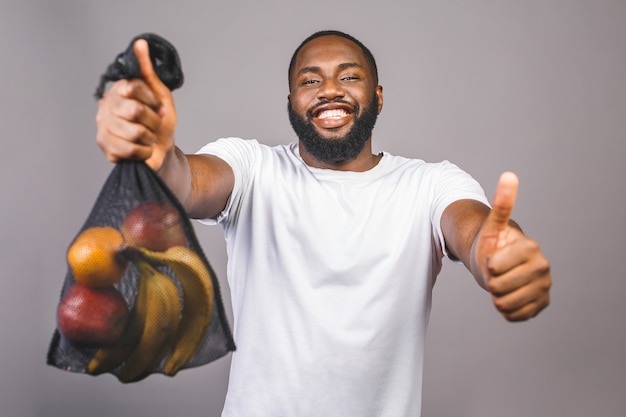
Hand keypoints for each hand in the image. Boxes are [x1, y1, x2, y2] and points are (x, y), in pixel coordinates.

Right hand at [96, 39, 176, 169]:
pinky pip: (132, 150)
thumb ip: (148, 70)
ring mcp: (103, 126)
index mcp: (119, 90)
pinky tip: (143, 149)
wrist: (160, 149)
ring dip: (150, 137)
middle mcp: (106, 106)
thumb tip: (140, 43)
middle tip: (154, 125)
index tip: (157, 107)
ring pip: (136, 132)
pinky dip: (146, 152)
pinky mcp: (106, 147)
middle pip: (135, 111)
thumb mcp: (160, 94)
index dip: (152, 100)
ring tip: (148, 137)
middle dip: (153, 121)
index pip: (135, 87)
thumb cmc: (160, 121)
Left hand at [474, 172, 550, 320]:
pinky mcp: (542, 305)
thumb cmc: (493, 243)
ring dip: (496, 296)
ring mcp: (544, 288)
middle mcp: (544, 268)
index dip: (486, 265)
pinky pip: (514, 316)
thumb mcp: (492, 224)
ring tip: (501, 283)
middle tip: (495, 272)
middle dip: (490, 281)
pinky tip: (508, 295)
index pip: (494, 267)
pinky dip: (505, 309)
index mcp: (531, 248)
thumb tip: (509, 175)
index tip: (492, 257)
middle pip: (498, 288)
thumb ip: (501, 203)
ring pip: (504, 304)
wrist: (499, 263)